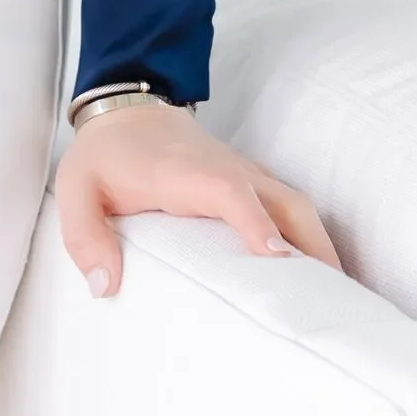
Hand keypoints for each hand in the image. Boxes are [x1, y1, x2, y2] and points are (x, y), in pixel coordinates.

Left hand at [56, 99, 341, 296]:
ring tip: (340, 307)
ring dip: (322, 250)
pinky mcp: (255, 184)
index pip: (228, 190)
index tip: (276, 258)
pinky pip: (294, 211)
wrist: (130, 108)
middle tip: (332, 306)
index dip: (254, 221)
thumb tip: (106, 285)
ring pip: (299, 208)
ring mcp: (248, 175)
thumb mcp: (77, 188)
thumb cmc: (107, 155)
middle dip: (312, 249)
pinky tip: (325, 284)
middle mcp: (228, 170)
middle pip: (285, 201)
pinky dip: (314, 243)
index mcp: (185, 172)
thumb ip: (85, 234)